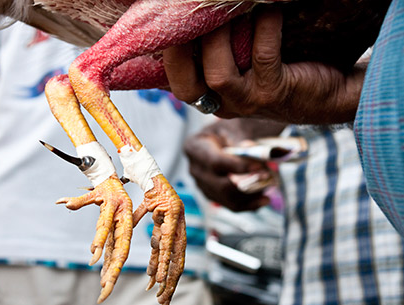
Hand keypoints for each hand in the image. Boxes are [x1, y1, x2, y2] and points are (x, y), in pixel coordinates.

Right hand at [163, 7, 366, 123]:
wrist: (326, 94)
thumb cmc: (280, 71)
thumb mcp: (243, 66)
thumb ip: (218, 53)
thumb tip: (200, 21)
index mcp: (213, 98)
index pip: (178, 85)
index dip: (167, 59)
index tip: (166, 30)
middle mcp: (226, 106)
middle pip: (187, 88)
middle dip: (180, 53)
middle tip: (187, 19)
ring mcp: (249, 103)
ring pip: (219, 75)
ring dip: (219, 38)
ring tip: (229, 8)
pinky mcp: (274, 92)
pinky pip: (262, 55)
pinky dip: (264, 27)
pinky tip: (270, 10)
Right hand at [184, 119, 281, 211]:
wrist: (221, 138)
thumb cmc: (226, 130)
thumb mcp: (232, 127)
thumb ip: (241, 140)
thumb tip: (252, 151)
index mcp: (195, 147)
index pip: (215, 162)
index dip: (237, 167)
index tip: (259, 166)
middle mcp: (195, 169)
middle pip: (220, 185)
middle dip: (247, 184)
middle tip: (268, 177)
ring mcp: (202, 185)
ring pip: (227, 198)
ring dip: (251, 196)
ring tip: (269, 186)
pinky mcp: (213, 195)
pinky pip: (231, 205)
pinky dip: (250, 204)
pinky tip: (264, 198)